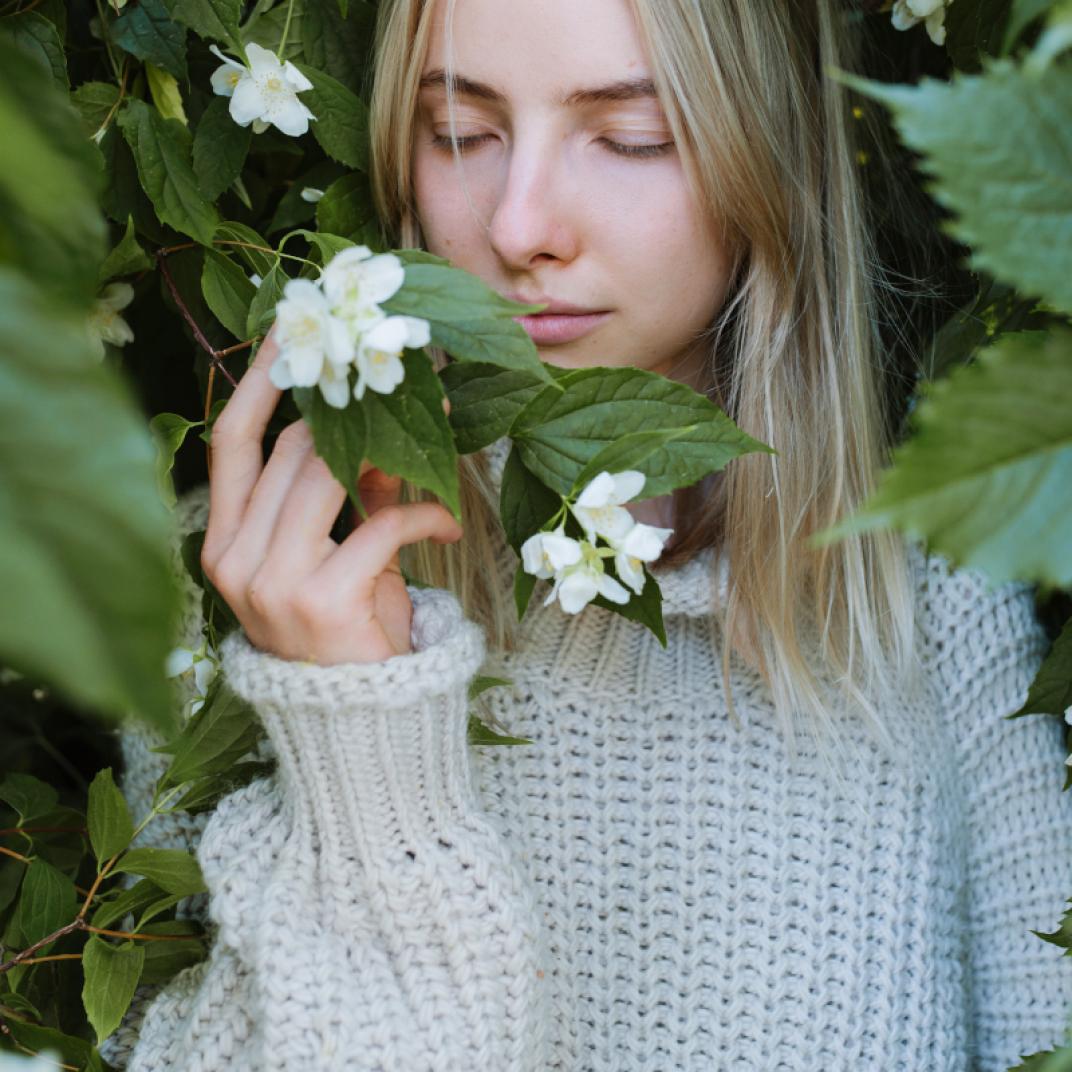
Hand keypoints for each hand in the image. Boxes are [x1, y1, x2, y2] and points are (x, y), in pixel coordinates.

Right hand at [200, 327, 462, 664]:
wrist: (361, 721)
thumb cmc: (346, 633)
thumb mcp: (340, 556)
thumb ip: (351, 495)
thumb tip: (382, 429)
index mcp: (224, 540)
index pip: (230, 442)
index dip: (257, 380)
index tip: (290, 329)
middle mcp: (235, 558)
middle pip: (290, 449)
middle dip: (354, 413)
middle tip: (413, 393)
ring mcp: (271, 581)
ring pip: (327, 475)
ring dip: (390, 454)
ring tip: (435, 449)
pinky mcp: (322, 600)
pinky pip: (380, 525)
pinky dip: (424, 515)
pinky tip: (450, 524)